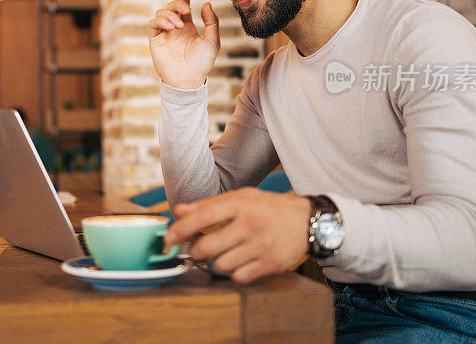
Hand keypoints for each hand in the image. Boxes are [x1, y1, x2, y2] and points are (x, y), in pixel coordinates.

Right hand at [148, 0, 219, 88]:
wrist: (189, 79)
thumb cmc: (202, 63)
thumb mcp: (213, 41)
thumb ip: (211, 22)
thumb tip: (206, 3)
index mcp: (187, 27)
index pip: (183, 6)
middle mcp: (175, 28)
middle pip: (171, 6)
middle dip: (178, 3)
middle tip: (187, 10)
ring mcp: (164, 33)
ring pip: (161, 12)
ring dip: (170, 14)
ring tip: (179, 25)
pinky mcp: (155, 40)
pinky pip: (153, 24)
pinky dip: (161, 21)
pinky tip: (171, 27)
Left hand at [165, 188, 310, 283]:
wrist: (307, 221)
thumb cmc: (268, 208)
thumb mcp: (242, 198)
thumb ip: (209, 204)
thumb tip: (179, 211)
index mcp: (240, 203)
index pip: (202, 216)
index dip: (180, 229)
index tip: (167, 239)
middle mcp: (250, 224)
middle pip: (208, 247)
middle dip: (197, 252)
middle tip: (198, 250)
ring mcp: (260, 245)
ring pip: (221, 265)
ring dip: (217, 263)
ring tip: (226, 253)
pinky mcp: (270, 264)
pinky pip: (239, 277)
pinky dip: (235, 273)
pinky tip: (241, 262)